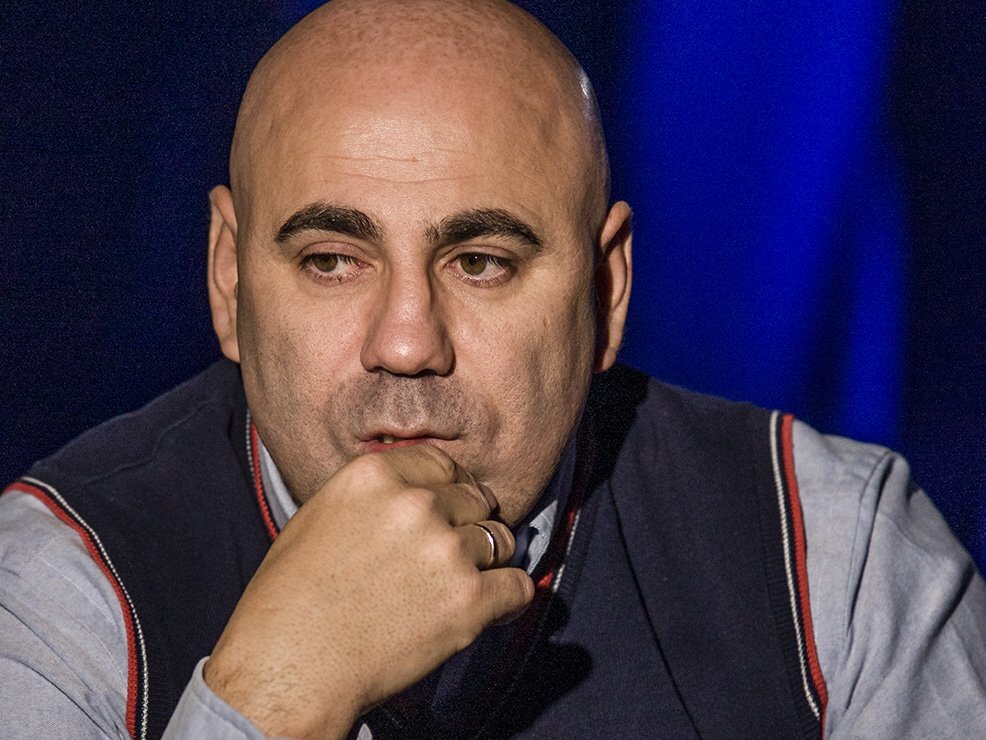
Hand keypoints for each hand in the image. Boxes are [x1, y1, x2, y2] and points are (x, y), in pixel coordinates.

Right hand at [203, 444, 534, 738]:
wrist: (289, 669)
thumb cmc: (288, 604)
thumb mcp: (318, 518)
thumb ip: (372, 498)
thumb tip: (412, 496)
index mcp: (375, 476)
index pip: (443, 464)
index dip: (453, 488)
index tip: (453, 508)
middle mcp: (416, 504)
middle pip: (476, 500)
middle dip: (469, 525)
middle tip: (451, 556)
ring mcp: (447, 550)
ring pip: (501, 541)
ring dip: (488, 562)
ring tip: (460, 587)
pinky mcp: (470, 599)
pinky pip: (519, 586)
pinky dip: (509, 599)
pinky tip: (490, 608)